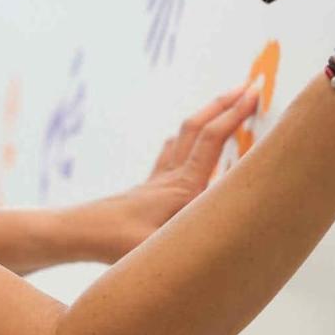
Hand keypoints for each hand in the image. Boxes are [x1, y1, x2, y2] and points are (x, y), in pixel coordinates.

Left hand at [77, 85, 260, 262]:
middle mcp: (172, 176)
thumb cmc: (117, 243)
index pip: (212, 139)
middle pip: (199, 127)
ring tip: (224, 107)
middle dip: (224, 103)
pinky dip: (184, 140)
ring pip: (185, 136)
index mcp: (183, 187)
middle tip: (248, 86)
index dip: (235, 115)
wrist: (79, 234)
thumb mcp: (160, 248)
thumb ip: (197, 241)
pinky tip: (184, 141)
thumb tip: (232, 238)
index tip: (255, 95)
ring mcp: (158, 180)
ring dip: (207, 117)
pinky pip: (170, 154)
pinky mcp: (148, 188)